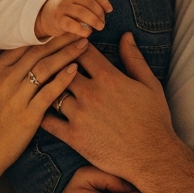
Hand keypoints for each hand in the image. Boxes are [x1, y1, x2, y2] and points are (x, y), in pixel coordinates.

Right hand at [0, 36, 87, 192]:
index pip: (23, 44)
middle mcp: (5, 79)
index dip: (44, 34)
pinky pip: (49, 91)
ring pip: (45, 67)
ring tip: (84, 44)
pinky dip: (63, 79)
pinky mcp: (28, 114)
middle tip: (80, 29)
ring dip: (66, 53)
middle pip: (38, 52)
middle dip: (61, 39)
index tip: (62, 26)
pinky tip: (75, 69)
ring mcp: (16, 96)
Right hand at [35, 0, 112, 38]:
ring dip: (95, 21)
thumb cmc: (63, 10)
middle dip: (100, 14)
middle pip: (90, 3)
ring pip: (83, 13)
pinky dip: (83, 30)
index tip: (110, 10)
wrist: (41, 16)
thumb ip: (87, 3)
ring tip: (99, 27)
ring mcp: (62, 8)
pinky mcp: (58, 20)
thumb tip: (106, 11)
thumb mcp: (73, 2)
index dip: (103, 1)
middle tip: (103, 23)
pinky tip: (88, 33)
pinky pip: (73, 25)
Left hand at [41, 33, 176, 186]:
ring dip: (48, 86)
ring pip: (52, 91)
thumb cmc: (154, 120)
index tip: (70, 45)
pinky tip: (39, 107)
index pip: (82, 51)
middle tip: (50, 61)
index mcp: (109, 78)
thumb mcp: (149, 84)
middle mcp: (91, 94)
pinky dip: (41, 113)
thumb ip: (134, 58)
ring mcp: (80, 115)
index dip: (74, 45)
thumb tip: (125, 35)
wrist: (151, 157)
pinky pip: (48, 121)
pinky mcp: (73, 136)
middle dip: (57, 62)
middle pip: (61, 68)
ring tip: (42, 83)